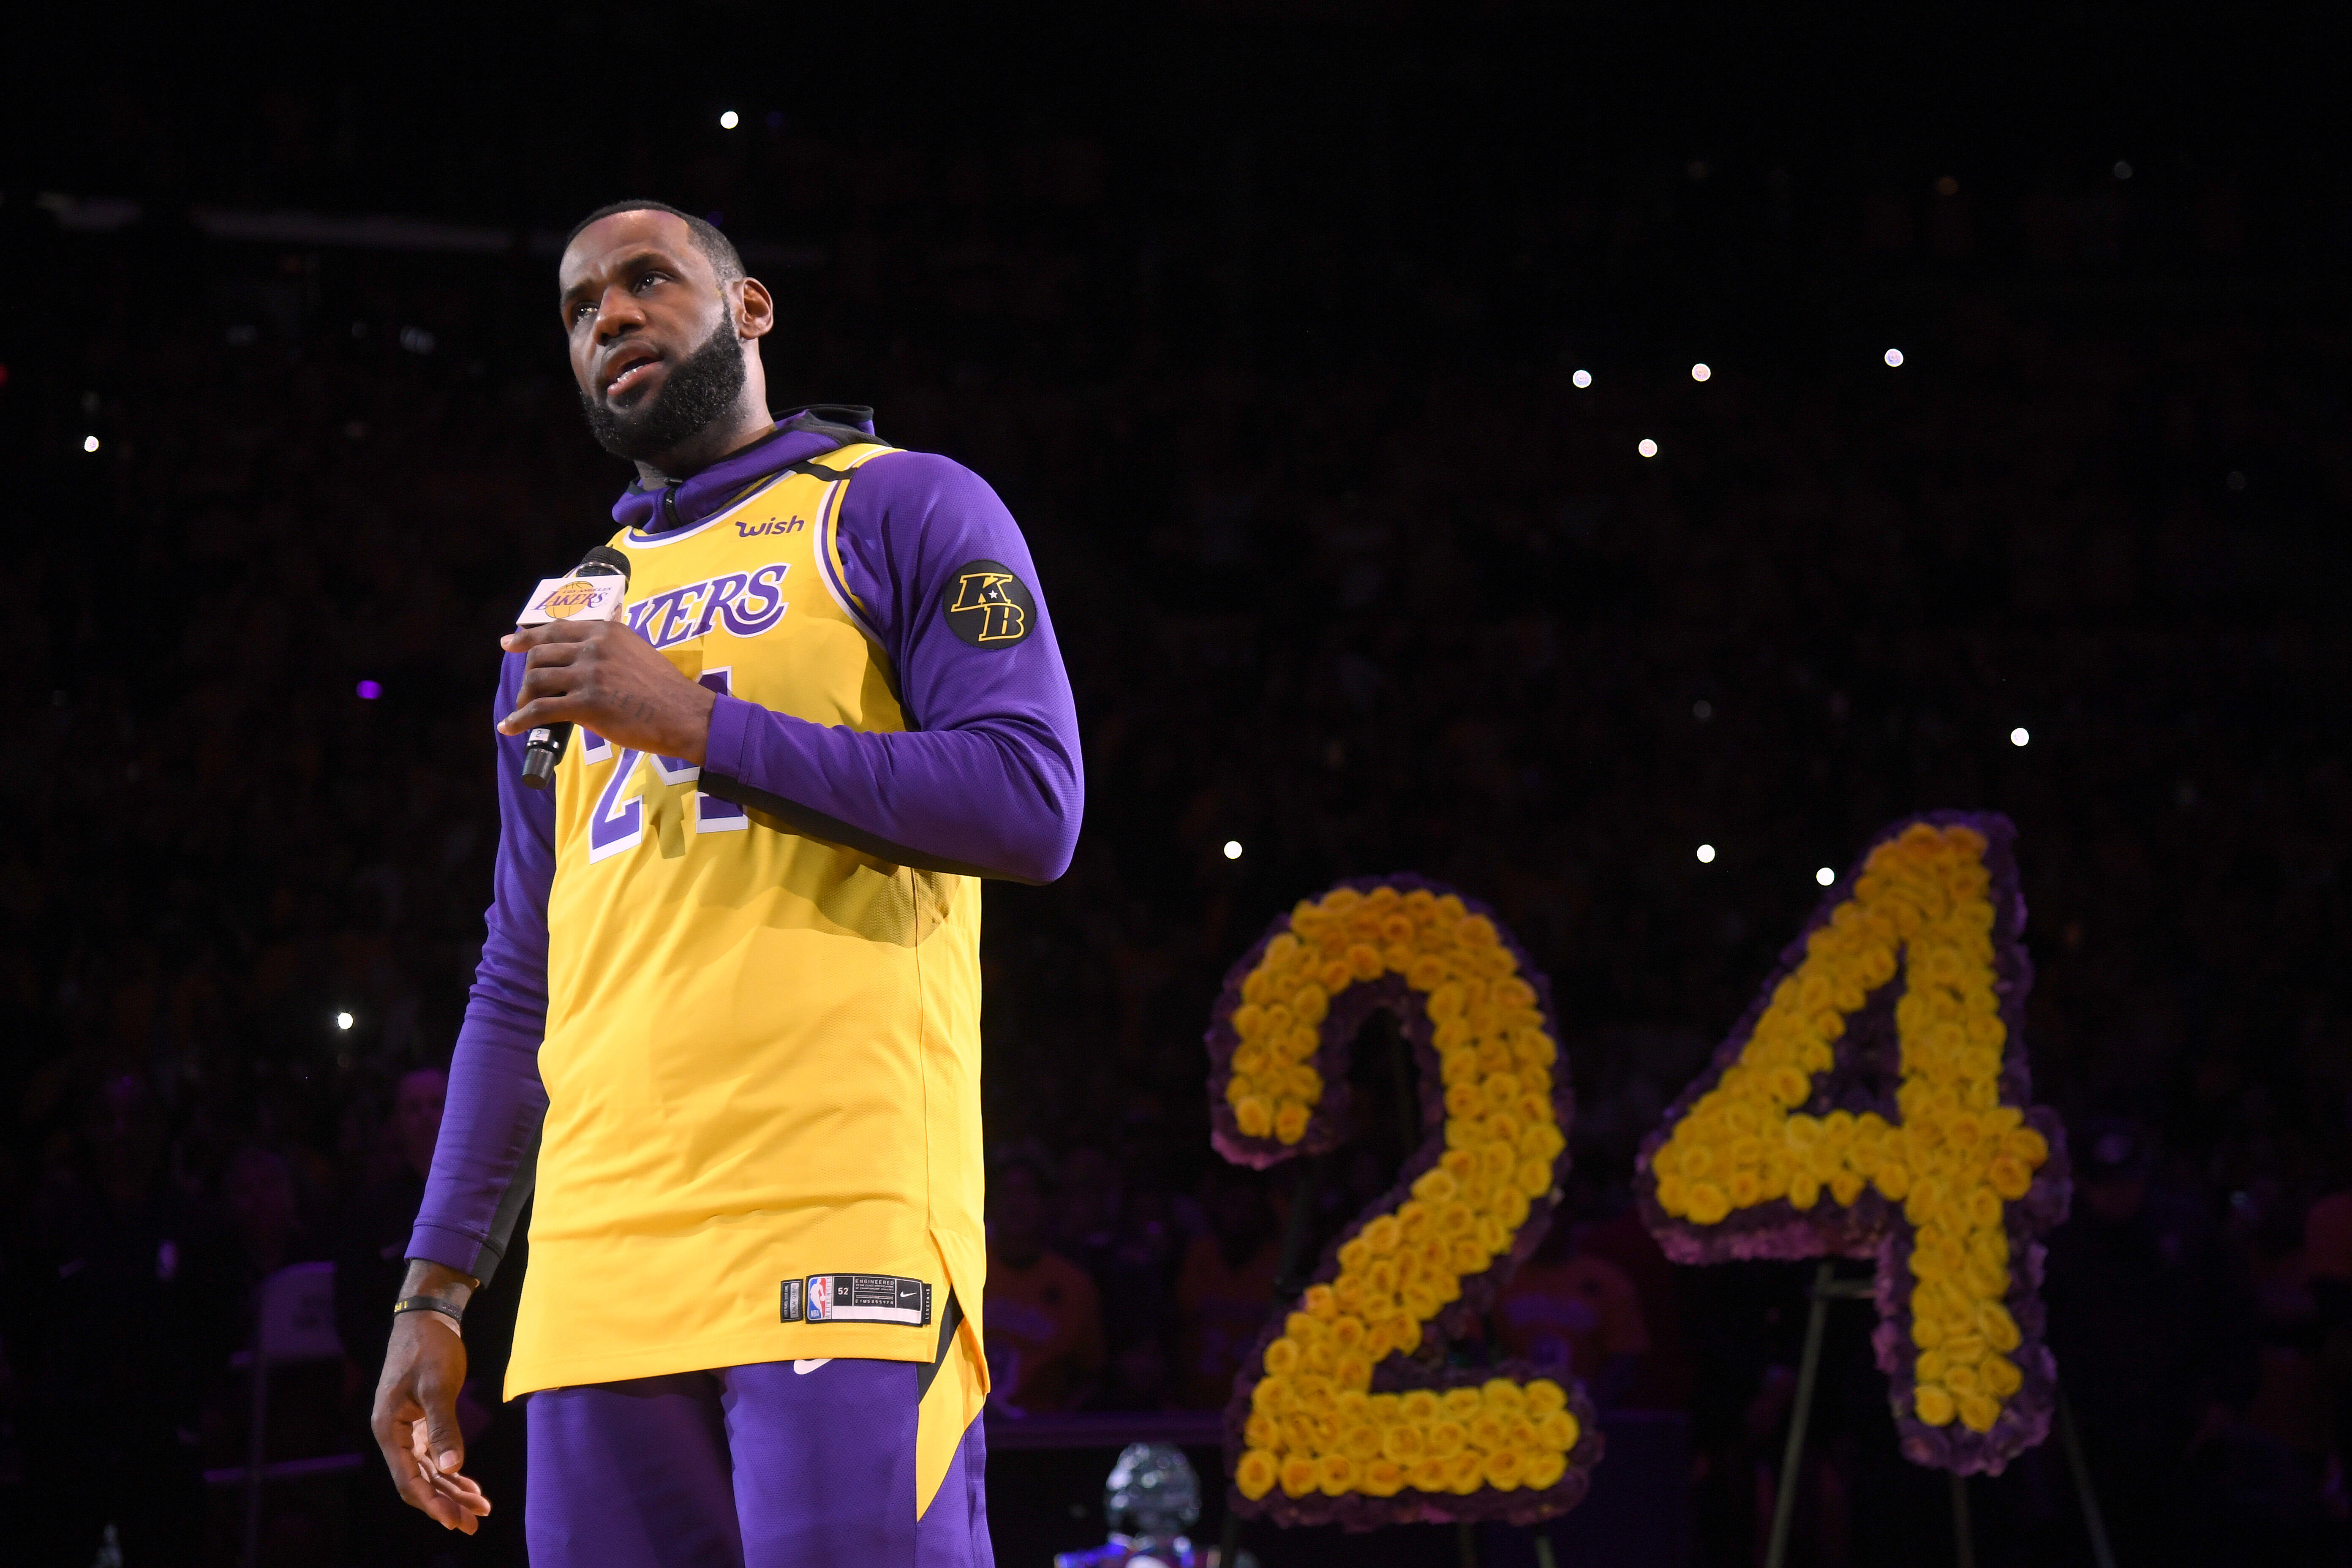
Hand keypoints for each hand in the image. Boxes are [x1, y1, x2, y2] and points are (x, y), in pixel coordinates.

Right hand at [371, 1263, 491, 1531]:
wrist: (428, 1316)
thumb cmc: (429, 1346)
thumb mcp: (438, 1385)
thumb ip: (443, 1426)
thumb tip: (451, 1468)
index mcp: (388, 1429)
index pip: (408, 1478)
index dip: (431, 1502)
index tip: (454, 1521)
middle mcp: (393, 1434)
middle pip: (418, 1481)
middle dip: (446, 1504)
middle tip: (474, 1523)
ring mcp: (405, 1430)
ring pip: (427, 1471)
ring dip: (451, 1491)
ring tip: (479, 1510)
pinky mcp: (419, 1422)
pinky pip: (434, 1457)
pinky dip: (452, 1472)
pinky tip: (471, 1486)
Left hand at [498, 619, 716, 762]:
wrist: (686, 715)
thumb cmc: (665, 689)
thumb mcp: (637, 651)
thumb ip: (610, 646)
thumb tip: (584, 652)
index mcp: (606, 631)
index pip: (555, 628)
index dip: (527, 637)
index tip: (509, 643)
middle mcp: (594, 648)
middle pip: (540, 654)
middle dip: (528, 674)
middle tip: (529, 691)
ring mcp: (590, 675)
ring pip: (536, 680)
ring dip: (525, 698)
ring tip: (526, 710)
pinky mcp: (587, 704)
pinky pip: (540, 710)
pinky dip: (520, 720)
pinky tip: (509, 727)